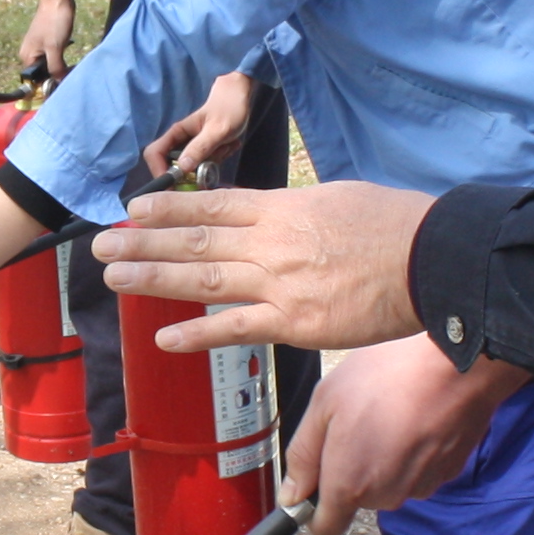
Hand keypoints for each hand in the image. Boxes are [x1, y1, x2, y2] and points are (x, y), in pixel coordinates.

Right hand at [16, 0, 76, 78]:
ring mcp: (39, 47)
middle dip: (56, 74)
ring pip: (50, 64)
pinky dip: (61, 58)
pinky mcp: (47, 41)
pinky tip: (68, 54)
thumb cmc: (54, 22)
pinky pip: (53, 56)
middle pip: (43, 73)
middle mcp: (30, 54)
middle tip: (70, 74)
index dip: (48, 84)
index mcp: (27, 56)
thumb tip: (59, 83)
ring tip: (71, 67)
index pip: (35, 80)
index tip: (62, 84)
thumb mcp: (55, 48)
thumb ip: (55, 68)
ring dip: (60, 66)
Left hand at [93, 181, 436, 352]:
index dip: (170, 208)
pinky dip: (198, 335)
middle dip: (144, 243)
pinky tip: (164, 337)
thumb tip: (279, 216)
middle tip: (101, 245)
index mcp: (283, 208)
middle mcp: (271, 242)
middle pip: (195, 240)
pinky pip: (237, 329)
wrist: (432, 257)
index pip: (213, 205)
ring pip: (203, 280)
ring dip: (154, 278)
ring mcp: (279, 283)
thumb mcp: (340, 197)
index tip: (135, 210)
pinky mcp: (296, 323)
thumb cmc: (398, 224)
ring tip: (114, 276)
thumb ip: (300, 210)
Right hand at [137, 70, 256, 185]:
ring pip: (193, 169)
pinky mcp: (204, 154)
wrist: (240, 99)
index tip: (174, 185)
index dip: (158, 171)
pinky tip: (228, 146)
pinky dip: (218, 161)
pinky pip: (206, 167)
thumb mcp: (217, 130)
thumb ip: (200, 147)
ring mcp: (192, 149)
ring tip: (225, 148)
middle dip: (192, 172)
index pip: (154, 154)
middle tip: (212, 165)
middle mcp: (180, 143)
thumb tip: (182, 168)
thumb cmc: (228, 109)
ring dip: (210, 165)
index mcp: (176, 134)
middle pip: (173, 167)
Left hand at [279, 340, 530, 534]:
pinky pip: (417, 472)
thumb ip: (303, 455)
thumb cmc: (386, 376)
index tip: (315, 480)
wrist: (456, 365)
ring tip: (388, 414)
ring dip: (383, 459)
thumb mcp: (325, 403)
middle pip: (357, 499)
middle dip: (351, 470)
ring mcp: (420, 487)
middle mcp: (386, 496)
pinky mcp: (447, 474)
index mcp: (349, 485)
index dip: (314, 508)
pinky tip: (414, 418)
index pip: (325, 528)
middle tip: (356, 423)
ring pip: (388, 484)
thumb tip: (292, 495)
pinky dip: (412, 453)